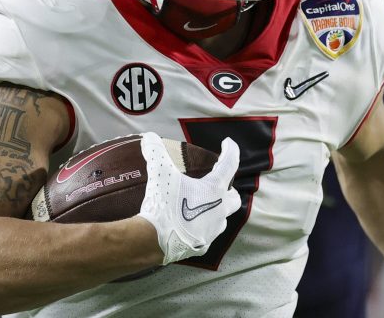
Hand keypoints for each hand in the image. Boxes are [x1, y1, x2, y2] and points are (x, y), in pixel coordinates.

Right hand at [137, 132, 240, 264]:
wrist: (154, 241)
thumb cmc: (163, 204)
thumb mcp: (160, 174)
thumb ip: (156, 152)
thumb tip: (149, 137)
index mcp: (214, 190)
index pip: (230, 164)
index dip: (231, 150)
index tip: (228, 143)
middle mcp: (220, 210)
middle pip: (234, 197)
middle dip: (228, 189)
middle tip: (216, 183)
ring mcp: (213, 230)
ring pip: (222, 218)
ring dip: (216, 209)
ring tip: (201, 204)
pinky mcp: (203, 245)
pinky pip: (208, 233)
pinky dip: (202, 226)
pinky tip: (190, 224)